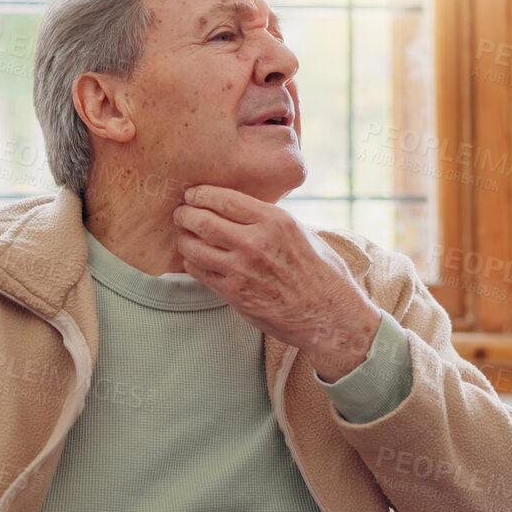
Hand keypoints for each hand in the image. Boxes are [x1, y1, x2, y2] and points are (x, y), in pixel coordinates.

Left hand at [174, 186, 381, 379]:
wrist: (330, 317)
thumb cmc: (324, 275)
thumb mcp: (305, 234)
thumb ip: (273, 222)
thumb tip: (247, 212)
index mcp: (276, 221)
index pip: (224, 199)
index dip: (201, 194)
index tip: (193, 194)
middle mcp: (256, 242)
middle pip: (202, 220)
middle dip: (185, 214)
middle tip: (181, 214)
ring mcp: (242, 270)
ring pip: (194, 247)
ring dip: (184, 239)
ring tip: (184, 236)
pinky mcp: (235, 294)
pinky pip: (200, 273)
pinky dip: (192, 263)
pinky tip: (194, 259)